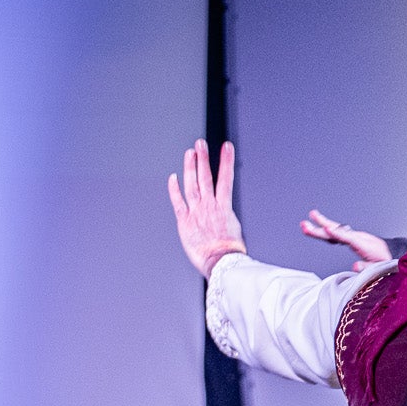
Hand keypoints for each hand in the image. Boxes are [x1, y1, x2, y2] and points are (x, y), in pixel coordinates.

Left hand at [167, 139, 244, 275]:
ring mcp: (196, 212)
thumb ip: (226, 217)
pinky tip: (173, 177)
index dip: (226, 161)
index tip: (226, 147)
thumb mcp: (233, 229)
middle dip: (203, 158)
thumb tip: (224, 214)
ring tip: (190, 152)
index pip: (226, 178)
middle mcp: (209, 206)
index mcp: (224, 207)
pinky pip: (178, 202)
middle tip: (201, 143)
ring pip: (192, 184)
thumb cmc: (230, 251)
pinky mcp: (184, 221)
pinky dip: (174, 189)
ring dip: (190, 167)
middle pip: (206, 176)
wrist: (221, 262)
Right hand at [300, 209, 390, 270]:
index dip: (338, 233)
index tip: (327, 229)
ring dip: (321, 227)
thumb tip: (355, 266)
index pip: (350, 238)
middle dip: (323, 228)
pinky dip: (326, 232)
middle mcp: (360, 238)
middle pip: (339, 232)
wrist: (392, 259)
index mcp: (367, 245)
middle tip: (306, 224)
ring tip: (305, 224)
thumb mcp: (379, 269)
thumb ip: (367, 268)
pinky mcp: (352, 241)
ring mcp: (356, 238)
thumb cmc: (386, 266)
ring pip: (336, 231)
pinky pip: (337, 235)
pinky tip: (316, 230)